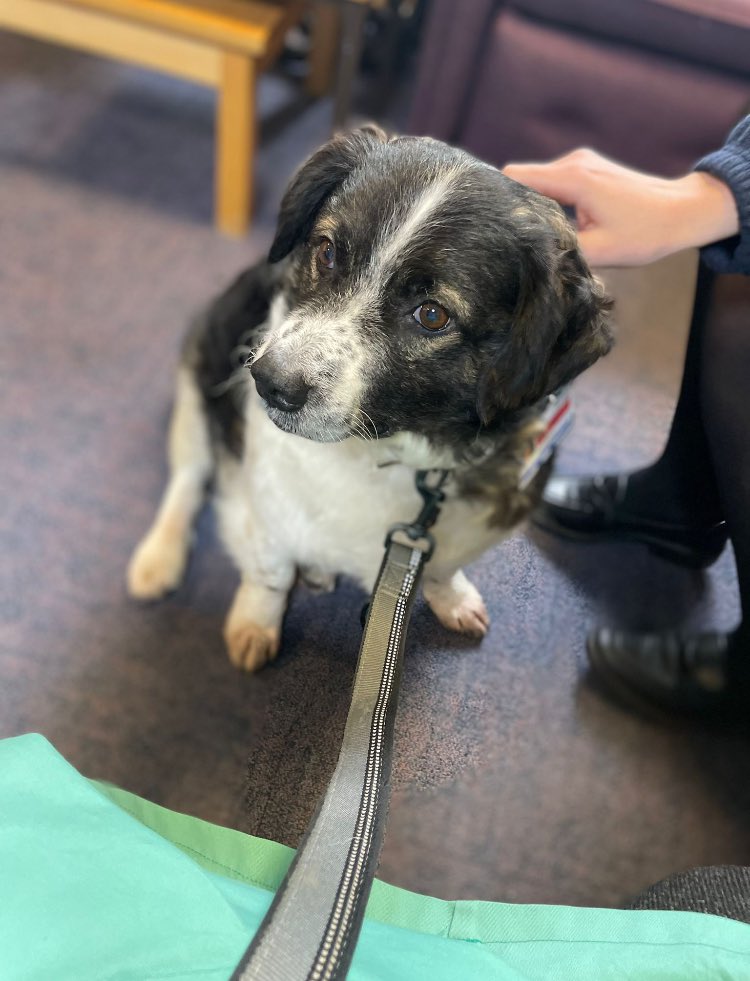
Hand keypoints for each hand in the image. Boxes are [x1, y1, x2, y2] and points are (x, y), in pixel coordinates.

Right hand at [504, 149, 738, 266]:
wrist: (685, 211)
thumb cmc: (647, 232)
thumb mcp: (601, 251)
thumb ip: (560, 250)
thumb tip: (528, 253)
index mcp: (574, 178)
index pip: (514, 177)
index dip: (495, 197)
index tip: (485, 221)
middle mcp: (574, 163)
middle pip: (522, 178)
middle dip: (512, 204)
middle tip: (504, 236)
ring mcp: (582, 163)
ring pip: (538, 181)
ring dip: (532, 205)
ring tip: (529, 234)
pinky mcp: (589, 170)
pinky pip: (554, 182)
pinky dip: (547, 202)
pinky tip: (552, 225)